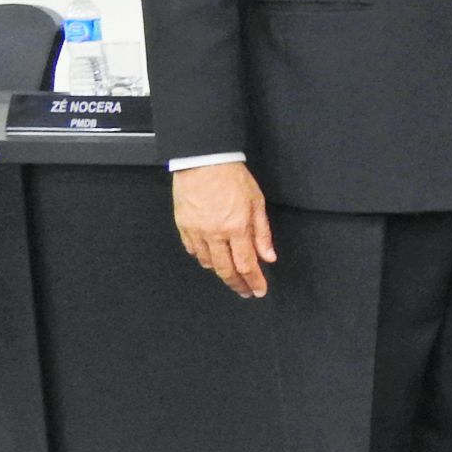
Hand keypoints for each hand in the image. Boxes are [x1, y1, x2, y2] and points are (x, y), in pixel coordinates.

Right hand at [173, 161, 274, 297]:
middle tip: (245, 291)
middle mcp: (215, 234)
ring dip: (221, 272)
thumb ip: (262, 232)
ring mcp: (196, 231)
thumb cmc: (232, 178)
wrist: (203, 160)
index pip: (247, 264)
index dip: (254, 281)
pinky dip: (204, 258)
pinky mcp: (183, 226)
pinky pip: (193, 250)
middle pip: (226, 270)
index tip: (258, 291)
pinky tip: (212, 258)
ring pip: (209, 263)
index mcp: (236, 228)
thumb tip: (268, 257)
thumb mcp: (256, 203)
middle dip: (237, 284)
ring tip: (231, 275)